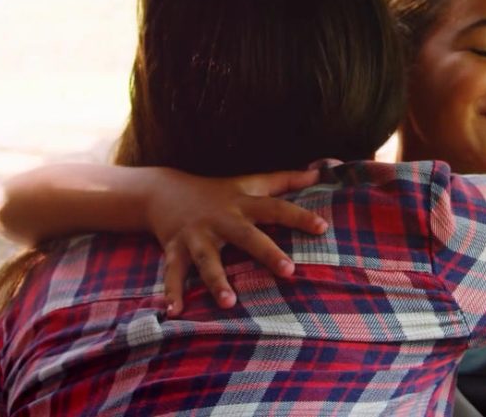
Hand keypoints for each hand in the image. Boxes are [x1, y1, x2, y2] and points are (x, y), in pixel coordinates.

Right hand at [144, 168, 325, 314]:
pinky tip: (174, 313)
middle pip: (246, 236)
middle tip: (289, 271)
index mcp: (242, 204)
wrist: (163, 191)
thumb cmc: (216, 192)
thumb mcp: (250, 182)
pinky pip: (172, 274)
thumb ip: (285, 180)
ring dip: (216, 281)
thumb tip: (319, 172)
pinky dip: (171, 293)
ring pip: (207, 259)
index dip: (299, 216)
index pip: (276, 208)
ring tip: (229, 303)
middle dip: (266, 253)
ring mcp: (196, 236)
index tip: (323, 228)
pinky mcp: (174, 250)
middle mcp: (220, 219)